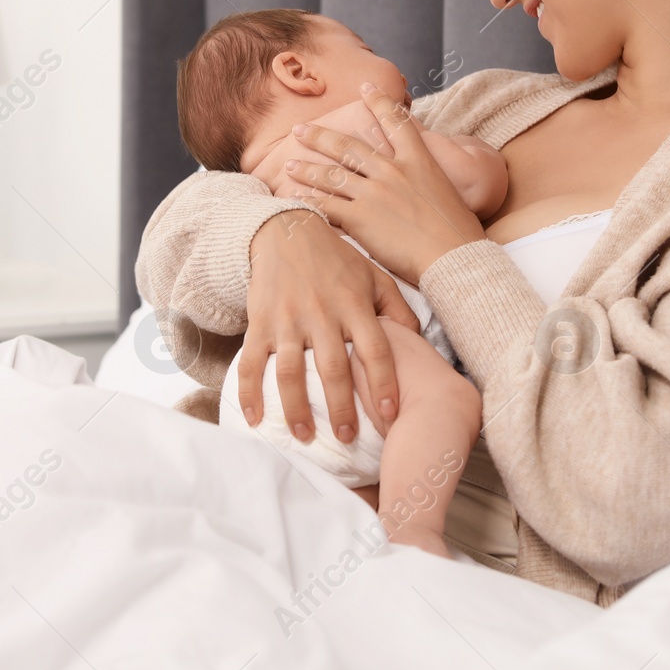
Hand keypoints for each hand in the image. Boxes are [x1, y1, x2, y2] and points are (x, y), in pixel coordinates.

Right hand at [242, 208, 420, 442]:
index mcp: (354, 305)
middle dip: (341, 408)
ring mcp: (288, 320)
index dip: (385, 384)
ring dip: (296, 408)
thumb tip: (419, 344)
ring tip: (305, 436)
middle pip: (333, 369)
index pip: (375, 350)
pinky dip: (250, 393)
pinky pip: (252, 362)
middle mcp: (321, 314)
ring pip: (291, 372)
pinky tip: (256, 419)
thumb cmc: (337, 261)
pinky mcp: (260, 322)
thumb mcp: (375, 277)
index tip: (390, 415)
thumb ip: (398, 310)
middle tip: (347, 437)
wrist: (286, 233)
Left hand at [285, 82, 486, 283]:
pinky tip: (296, 199)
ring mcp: (375, 194)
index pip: (396, 121)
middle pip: (349, 147)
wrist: (453, 256)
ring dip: (307, 169)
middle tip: (300, 129)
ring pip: (332, 175)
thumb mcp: (449, 190)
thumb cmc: (458, 231)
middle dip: (320, 136)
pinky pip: (328, 207)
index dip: (379, 101)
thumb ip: (428, 178)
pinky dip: (310, 202)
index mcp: (419, 160)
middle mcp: (393, 171)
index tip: (365, 86)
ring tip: (289, 165)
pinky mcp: (362, 219)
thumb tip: (422, 177)